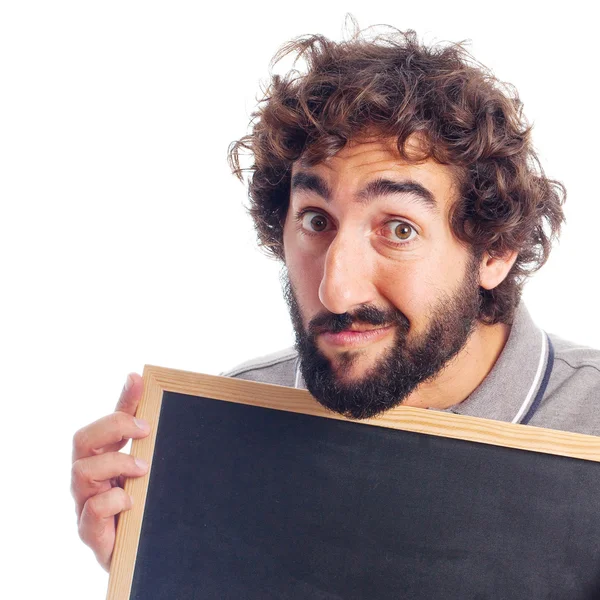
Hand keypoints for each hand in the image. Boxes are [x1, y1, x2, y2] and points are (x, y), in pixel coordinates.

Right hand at [71, 373, 150, 570]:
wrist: (143, 554)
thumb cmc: (143, 508)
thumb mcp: (151, 471)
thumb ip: (151, 441)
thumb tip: (160, 403)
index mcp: (105, 457)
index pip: (109, 420)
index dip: (123, 399)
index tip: (138, 380)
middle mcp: (90, 477)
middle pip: (82, 439)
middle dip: (113, 427)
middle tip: (145, 429)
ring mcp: (86, 503)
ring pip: (81, 471)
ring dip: (115, 463)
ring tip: (143, 469)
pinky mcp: (91, 531)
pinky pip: (91, 509)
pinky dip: (113, 500)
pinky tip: (132, 502)